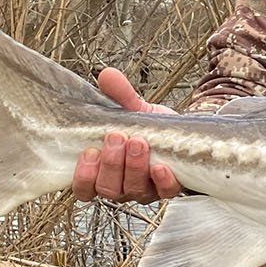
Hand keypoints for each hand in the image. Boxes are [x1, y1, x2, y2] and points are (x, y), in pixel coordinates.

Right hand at [70, 68, 183, 203]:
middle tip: (117, 137)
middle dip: (111, 164)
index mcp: (102, 172)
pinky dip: (162, 181)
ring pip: (133, 190)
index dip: (83, 176)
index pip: (83, 188)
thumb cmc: (147, 127)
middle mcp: (121, 186)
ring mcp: (144, 190)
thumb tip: (107, 74)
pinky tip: (161, 166)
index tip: (89, 152)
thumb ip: (119, 96)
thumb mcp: (132, 110)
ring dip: (134, 166)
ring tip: (138, 142)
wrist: (182, 132)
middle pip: (108, 189)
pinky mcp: (168, 188)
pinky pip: (164, 192)